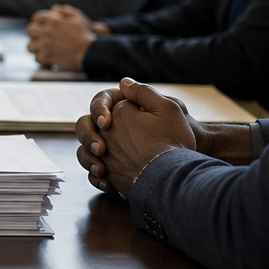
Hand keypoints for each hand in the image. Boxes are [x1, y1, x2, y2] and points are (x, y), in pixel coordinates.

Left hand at [27, 5, 102, 70]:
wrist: (90, 53)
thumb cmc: (85, 35)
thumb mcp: (77, 18)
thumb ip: (64, 11)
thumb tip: (53, 9)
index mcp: (53, 20)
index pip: (37, 17)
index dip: (38, 21)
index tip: (40, 26)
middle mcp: (46, 31)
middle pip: (30, 31)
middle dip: (33, 34)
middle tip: (38, 38)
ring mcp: (45, 44)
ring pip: (30, 46)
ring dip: (35, 47)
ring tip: (41, 49)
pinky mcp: (46, 57)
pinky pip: (36, 58)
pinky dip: (41, 59)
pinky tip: (46, 59)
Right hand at [74, 79, 196, 194]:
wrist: (183, 169)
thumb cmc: (178, 138)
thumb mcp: (167, 109)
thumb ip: (144, 93)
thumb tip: (124, 83)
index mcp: (124, 110)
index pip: (101, 103)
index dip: (98, 110)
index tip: (106, 123)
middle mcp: (113, 129)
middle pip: (86, 127)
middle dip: (88, 137)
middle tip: (101, 149)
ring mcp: (110, 151)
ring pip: (85, 151)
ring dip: (88, 159)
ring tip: (101, 170)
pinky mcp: (112, 170)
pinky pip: (94, 172)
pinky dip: (97, 178)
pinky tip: (108, 184)